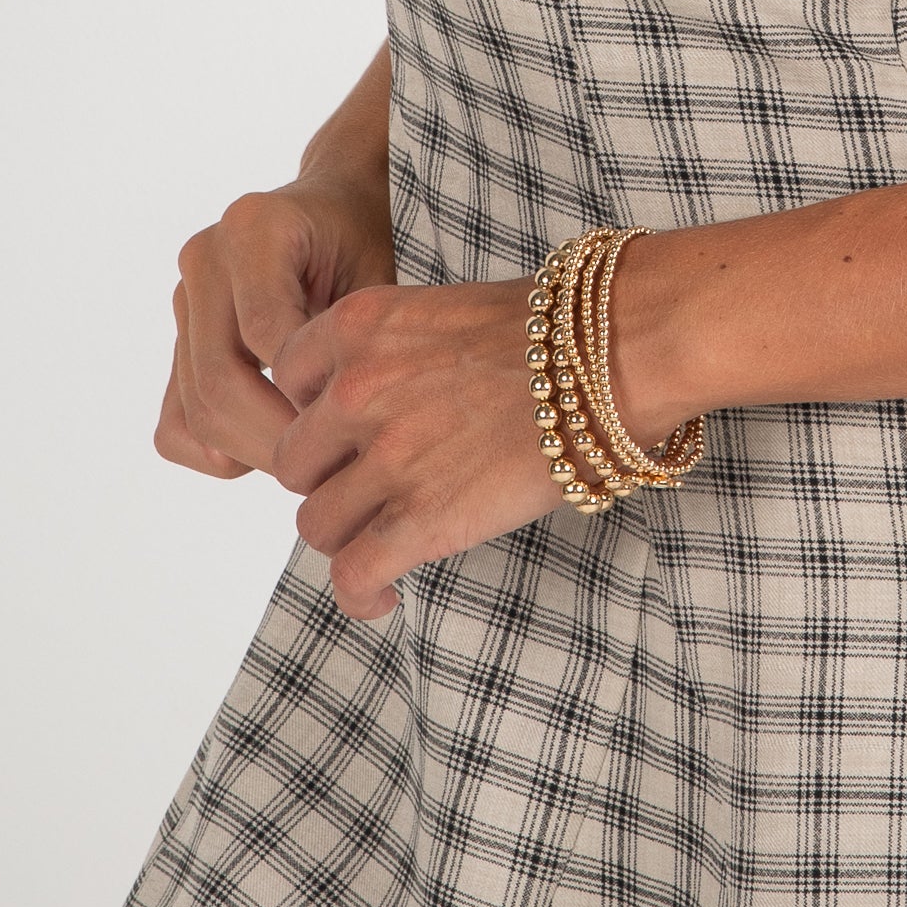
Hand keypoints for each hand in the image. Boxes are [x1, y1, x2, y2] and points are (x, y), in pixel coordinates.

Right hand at [157, 176, 394, 484]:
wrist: (334, 207)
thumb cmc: (366, 244)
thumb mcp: (376, 280)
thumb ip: (351, 347)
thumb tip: (328, 440)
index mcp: (254, 227)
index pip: (265, 336)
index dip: (306, 396)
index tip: (354, 429)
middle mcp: (204, 258)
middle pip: (219, 380)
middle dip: (277, 440)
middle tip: (332, 469)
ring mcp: (183, 300)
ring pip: (195, 410)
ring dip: (252, 453)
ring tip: (311, 461)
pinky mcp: (176, 340)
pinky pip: (175, 423)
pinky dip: (219, 452)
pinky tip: (271, 445)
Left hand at [266, 276, 558, 621]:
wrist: (620, 351)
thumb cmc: (554, 329)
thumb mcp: (442, 311)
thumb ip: (391, 353)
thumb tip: (374, 406)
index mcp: (358, 325)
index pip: (286, 380)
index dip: (316, 411)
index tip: (348, 431)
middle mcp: (357, 388)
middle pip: (294, 460)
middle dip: (329, 478)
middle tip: (373, 487)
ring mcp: (388, 456)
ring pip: (315, 523)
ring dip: (347, 536)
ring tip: (383, 540)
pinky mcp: (424, 518)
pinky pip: (352, 574)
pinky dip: (360, 594)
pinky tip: (384, 594)